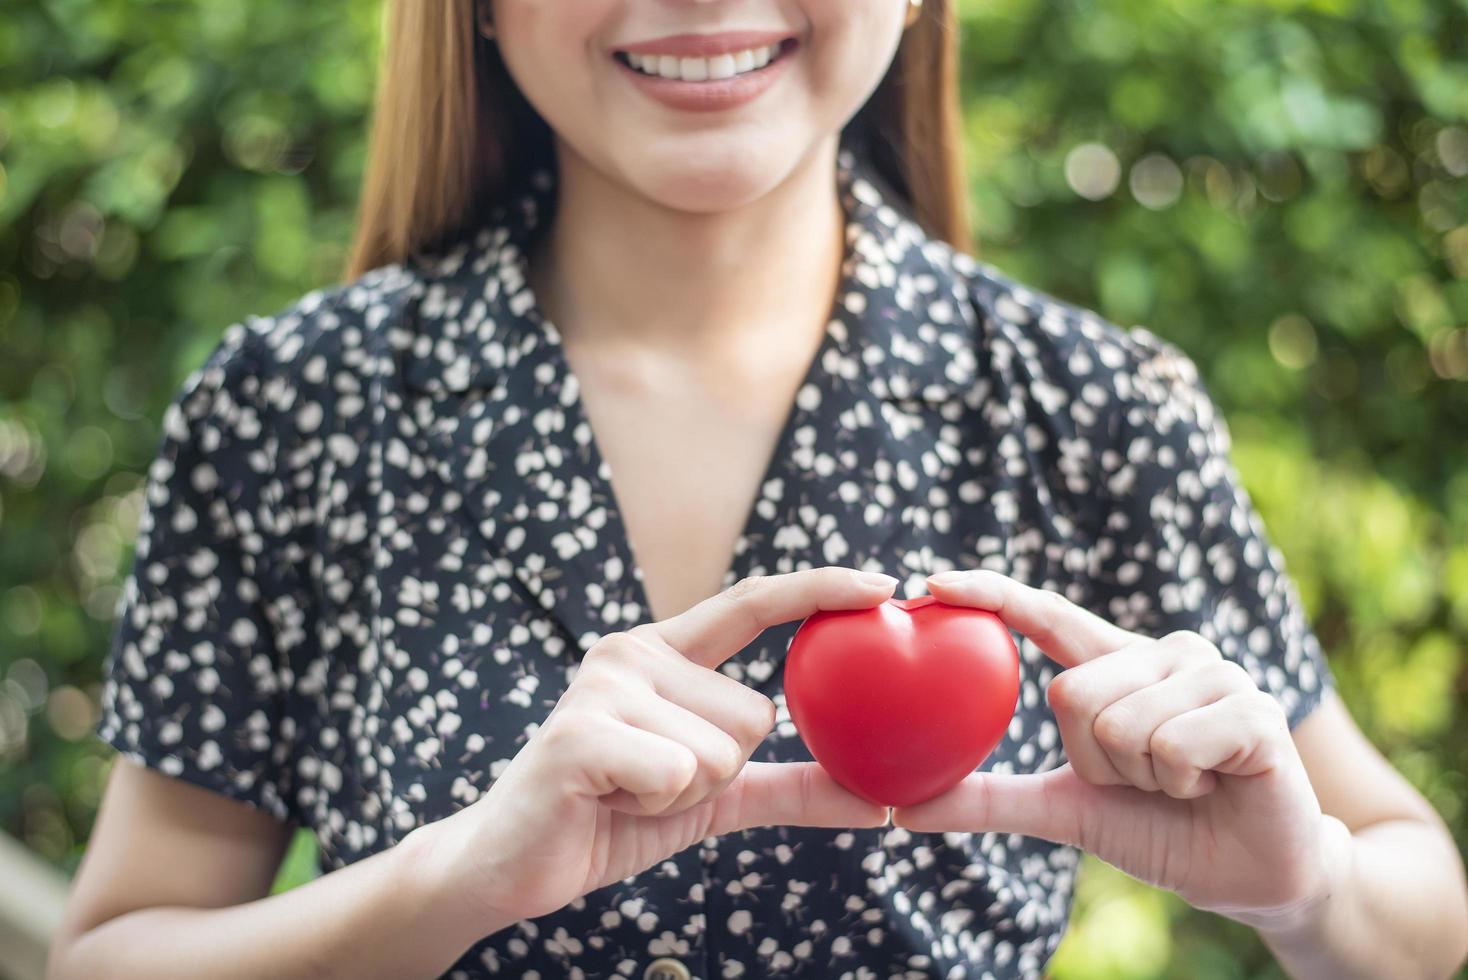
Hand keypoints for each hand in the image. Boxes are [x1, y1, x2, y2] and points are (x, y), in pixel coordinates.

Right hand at [425, 567, 894, 923]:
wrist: (513, 863)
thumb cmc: (613, 814)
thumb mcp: (715, 795)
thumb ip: (792, 785)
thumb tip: (885, 801)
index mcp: (663, 651)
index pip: (752, 603)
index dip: (819, 590)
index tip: (886, 585)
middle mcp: (634, 650)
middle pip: (756, 714)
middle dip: (722, 772)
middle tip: (653, 782)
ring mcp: (604, 685)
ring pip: (724, 750)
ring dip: (687, 793)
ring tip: (627, 790)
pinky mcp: (582, 731)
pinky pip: (681, 773)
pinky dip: (657, 804)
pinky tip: (610, 799)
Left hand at [890, 569, 1351, 930]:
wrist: (1249, 877)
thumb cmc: (1159, 828)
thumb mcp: (1066, 808)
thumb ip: (990, 798)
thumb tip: (904, 807)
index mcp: (1118, 664)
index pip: (1048, 615)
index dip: (992, 595)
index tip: (931, 583)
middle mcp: (1165, 652)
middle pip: (1072, 696)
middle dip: (1096, 762)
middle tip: (1142, 779)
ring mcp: (1216, 673)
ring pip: (1121, 726)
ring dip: (1142, 779)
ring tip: (1181, 783)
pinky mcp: (1257, 710)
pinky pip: (1173, 745)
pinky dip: (1182, 784)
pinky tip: (1214, 784)